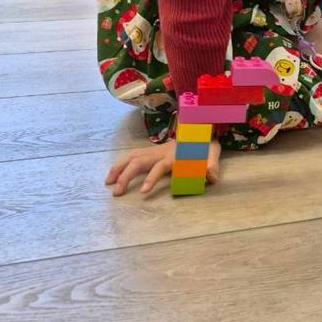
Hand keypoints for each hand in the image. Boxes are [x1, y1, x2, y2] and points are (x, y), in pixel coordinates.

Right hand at [105, 140, 220, 196]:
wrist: (200, 129)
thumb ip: (212, 166)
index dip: (151, 178)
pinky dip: (120, 164)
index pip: (160, 167)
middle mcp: (161, 152)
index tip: (143, 191)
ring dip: (119, 168)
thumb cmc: (205, 146)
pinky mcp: (150, 151)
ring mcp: (154, 150)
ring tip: (108, 183)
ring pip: (132, 157)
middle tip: (117, 192)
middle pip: (139, 162)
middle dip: (126, 176)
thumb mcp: (213, 154)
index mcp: (175, 156)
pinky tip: (112, 175)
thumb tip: (211, 178)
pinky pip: (132, 156)